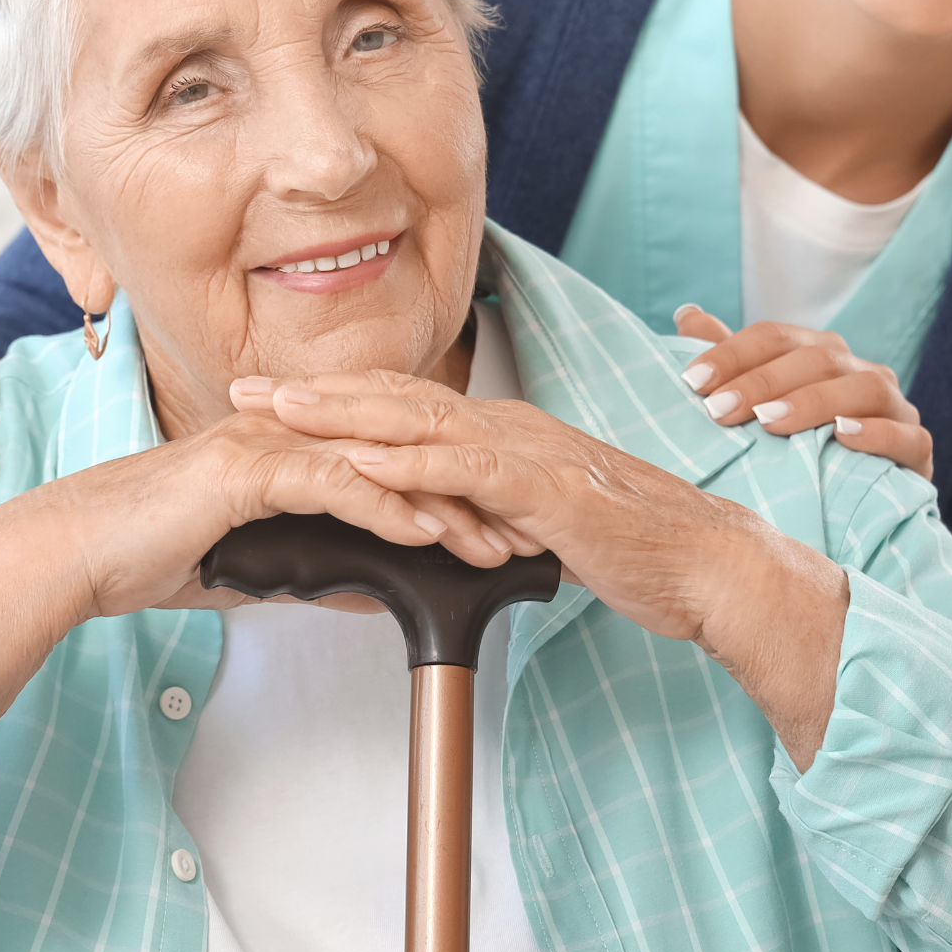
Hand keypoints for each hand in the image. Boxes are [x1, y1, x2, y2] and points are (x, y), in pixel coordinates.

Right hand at [0, 408, 482, 729]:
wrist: (80, 552)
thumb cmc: (157, 552)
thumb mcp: (262, 570)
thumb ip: (323, 573)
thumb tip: (380, 595)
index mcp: (296, 446)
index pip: (393, 463)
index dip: (453, 493)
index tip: (502, 528)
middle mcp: (290, 433)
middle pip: (400, 456)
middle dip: (468, 496)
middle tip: (522, 533)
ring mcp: (269, 444)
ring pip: (376, 467)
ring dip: (441, 505)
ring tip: (491, 541)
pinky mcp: (246, 469)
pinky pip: (331, 486)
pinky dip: (384, 510)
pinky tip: (424, 534)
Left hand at [239, 371, 849, 763]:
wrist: (707, 564)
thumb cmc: (636, 549)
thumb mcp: (546, 524)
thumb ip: (495, 511)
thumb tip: (450, 523)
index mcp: (507, 436)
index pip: (409, 405)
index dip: (339, 398)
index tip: (276, 399)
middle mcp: (512, 429)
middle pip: (398, 397)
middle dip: (317, 392)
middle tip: (244, 387)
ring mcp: (530, 454)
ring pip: (422, 421)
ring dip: (344, 412)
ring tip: (279, 408)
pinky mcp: (547, 490)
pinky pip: (467, 470)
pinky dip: (410, 459)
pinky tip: (361, 457)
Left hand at [672, 307, 933, 481]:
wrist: (853, 510)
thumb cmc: (792, 450)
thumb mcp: (755, 407)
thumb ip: (727, 362)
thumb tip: (687, 314)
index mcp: (818, 353)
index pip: (775, 336)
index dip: (732, 353)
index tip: (691, 381)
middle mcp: (858, 371)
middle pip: (817, 357)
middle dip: (763, 381)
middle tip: (719, 410)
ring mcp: (894, 408)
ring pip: (865, 388)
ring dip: (815, 401)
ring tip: (771, 422)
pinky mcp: (918, 451)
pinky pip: (907, 436)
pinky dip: (877, 433)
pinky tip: (842, 436)